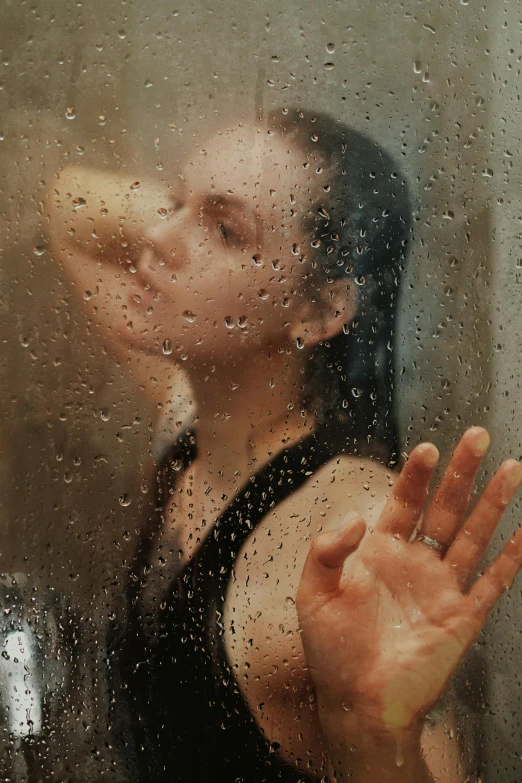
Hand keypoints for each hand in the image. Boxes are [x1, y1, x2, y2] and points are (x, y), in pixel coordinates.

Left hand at [296, 427, 521, 745]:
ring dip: (493, 503)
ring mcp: (442, 587)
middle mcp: (416, 562)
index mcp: (381, 551)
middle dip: (462, 472)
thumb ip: (327, 551)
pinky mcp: (462, 617)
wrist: (357, 703)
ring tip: (511, 467)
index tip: (428, 449)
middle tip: (477, 436)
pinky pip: (492, 582)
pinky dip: (511, 558)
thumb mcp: (314, 593)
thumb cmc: (332, 649)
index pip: (403, 502)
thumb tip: (356, 517)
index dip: (415, 475)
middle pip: (445, 508)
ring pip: (473, 535)